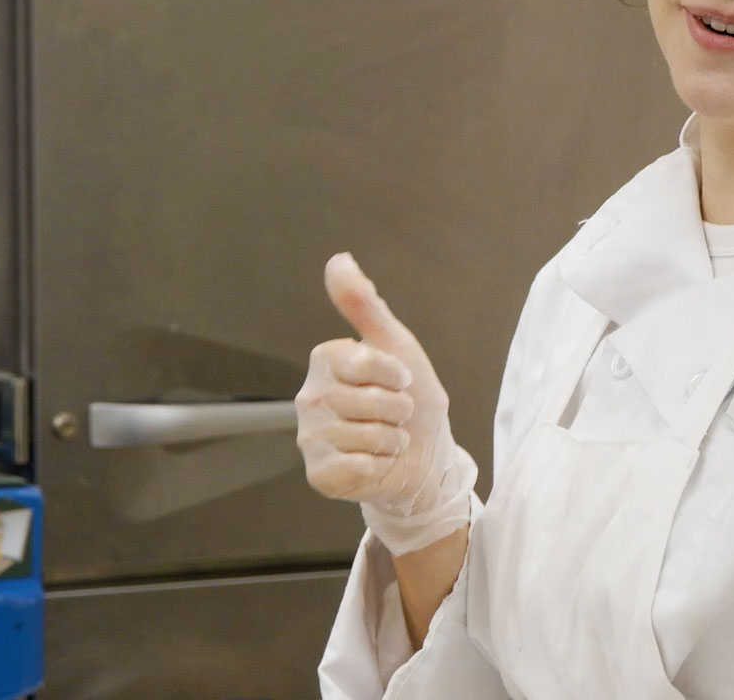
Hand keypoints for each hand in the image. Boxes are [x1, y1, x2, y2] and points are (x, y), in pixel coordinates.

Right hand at [295, 253, 476, 554]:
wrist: (425, 454)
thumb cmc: (411, 396)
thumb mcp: (398, 345)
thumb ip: (365, 305)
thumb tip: (338, 260)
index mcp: (325, 361)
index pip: (363, 361)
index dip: (395, 374)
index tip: (403, 379)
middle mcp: (309, 397)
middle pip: (367, 401)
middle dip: (397, 410)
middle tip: (395, 414)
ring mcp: (310, 437)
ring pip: (365, 436)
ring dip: (391, 440)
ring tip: (387, 439)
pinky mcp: (319, 474)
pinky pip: (357, 467)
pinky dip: (379, 466)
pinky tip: (375, 462)